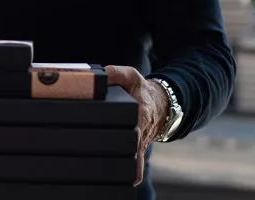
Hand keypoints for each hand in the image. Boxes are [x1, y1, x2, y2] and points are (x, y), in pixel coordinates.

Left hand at [104, 65, 169, 185]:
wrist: (161, 105)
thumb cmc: (141, 90)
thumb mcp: (131, 76)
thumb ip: (116, 73)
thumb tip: (100, 75)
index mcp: (140, 111)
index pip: (132, 123)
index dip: (119, 132)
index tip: (105, 138)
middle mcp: (141, 130)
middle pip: (129, 145)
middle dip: (113, 151)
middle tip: (93, 156)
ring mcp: (141, 142)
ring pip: (133, 159)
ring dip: (119, 165)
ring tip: (100, 172)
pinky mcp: (138, 149)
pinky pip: (135, 165)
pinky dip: (130, 173)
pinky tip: (119, 182)